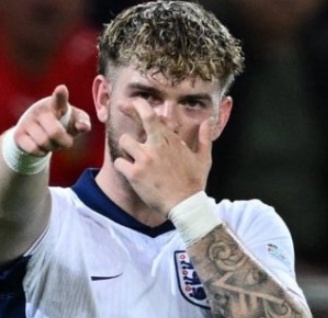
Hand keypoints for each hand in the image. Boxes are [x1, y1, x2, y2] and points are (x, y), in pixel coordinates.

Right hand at [13, 84, 90, 155]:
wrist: (36, 134)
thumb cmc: (62, 124)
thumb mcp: (75, 121)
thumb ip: (84, 122)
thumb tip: (82, 127)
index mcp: (56, 104)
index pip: (59, 98)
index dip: (60, 94)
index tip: (62, 89)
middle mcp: (40, 110)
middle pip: (55, 132)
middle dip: (64, 142)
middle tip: (66, 142)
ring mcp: (27, 121)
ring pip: (44, 143)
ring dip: (52, 148)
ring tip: (52, 143)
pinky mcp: (18, 134)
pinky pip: (33, 149)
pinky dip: (41, 153)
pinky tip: (41, 147)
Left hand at [113, 98, 214, 215]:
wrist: (185, 205)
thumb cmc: (194, 183)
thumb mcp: (203, 159)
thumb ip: (205, 138)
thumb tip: (208, 122)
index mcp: (170, 140)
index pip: (152, 115)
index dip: (140, 105)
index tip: (134, 102)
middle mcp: (156, 146)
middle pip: (138, 119)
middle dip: (128, 109)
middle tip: (120, 106)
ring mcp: (144, 159)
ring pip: (124, 140)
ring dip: (127, 147)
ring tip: (134, 157)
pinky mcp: (135, 174)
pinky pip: (119, 162)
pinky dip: (122, 166)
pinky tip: (130, 173)